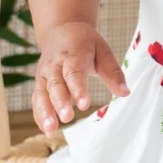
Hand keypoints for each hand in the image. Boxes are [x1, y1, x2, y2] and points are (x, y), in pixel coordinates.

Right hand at [32, 22, 129, 136]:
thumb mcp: (103, 51)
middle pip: (55, 83)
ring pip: (41, 93)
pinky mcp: (39, 83)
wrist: (62, 31)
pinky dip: (39, 115)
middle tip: (67, 117)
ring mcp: (44, 74)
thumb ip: (113, 72)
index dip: (78, 88)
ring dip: (44, 112)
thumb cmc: (86, 44)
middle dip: (60, 101)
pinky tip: (47, 131)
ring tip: (51, 129)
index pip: (74, 71)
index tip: (84, 104)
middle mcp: (54, 64)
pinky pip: (37, 99)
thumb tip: (125, 92)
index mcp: (73, 53)